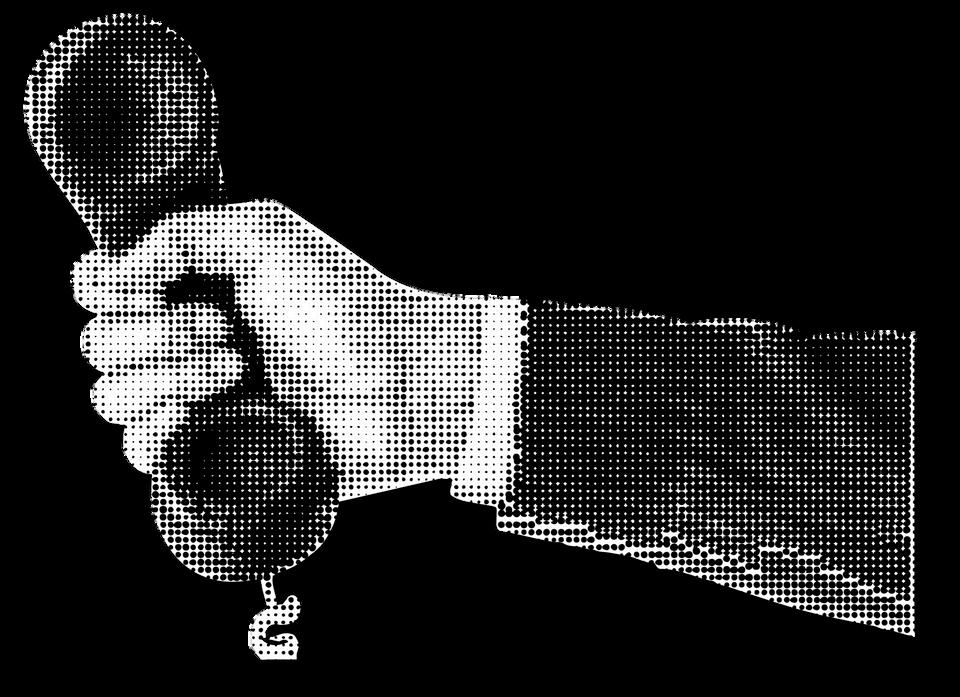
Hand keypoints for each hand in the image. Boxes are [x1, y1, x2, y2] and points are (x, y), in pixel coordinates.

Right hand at [73, 199, 499, 579]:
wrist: (400, 383)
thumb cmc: (348, 307)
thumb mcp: (265, 235)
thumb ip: (181, 231)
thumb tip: (117, 266)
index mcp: (193, 286)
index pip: (100, 286)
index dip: (110, 286)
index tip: (154, 286)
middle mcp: (185, 342)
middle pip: (99, 343)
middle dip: (157, 333)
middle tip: (227, 329)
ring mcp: (196, 400)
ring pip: (113, 397)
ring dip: (171, 376)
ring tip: (239, 368)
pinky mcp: (211, 450)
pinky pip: (141, 450)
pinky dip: (165, 428)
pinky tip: (213, 411)